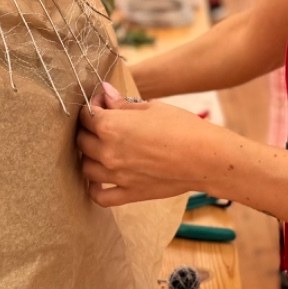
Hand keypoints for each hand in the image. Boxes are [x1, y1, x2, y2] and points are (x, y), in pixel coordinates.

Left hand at [77, 83, 220, 206]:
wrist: (206, 157)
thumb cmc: (182, 127)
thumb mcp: (151, 107)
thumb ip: (122, 104)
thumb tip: (105, 92)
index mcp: (111, 126)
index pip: (86, 116)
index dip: (91, 106)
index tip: (101, 103)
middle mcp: (108, 152)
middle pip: (82, 141)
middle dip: (88, 129)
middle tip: (102, 123)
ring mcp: (116, 175)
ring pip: (86, 168)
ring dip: (89, 156)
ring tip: (101, 148)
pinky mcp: (129, 193)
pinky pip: (99, 196)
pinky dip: (94, 188)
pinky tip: (100, 179)